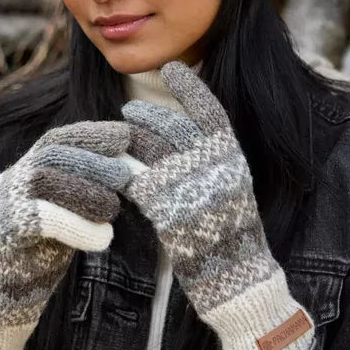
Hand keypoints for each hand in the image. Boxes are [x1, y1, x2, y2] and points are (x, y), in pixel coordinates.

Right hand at [0, 120, 131, 349]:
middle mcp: (4, 185)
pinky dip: (78, 225)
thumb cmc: (38, 260)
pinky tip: (104, 238)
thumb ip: (79, 193)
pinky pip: (41, 219)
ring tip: (114, 208)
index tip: (124, 136)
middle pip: (49, 155)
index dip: (89, 136)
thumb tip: (127, 168)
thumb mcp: (61, 218)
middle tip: (125, 174)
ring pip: (42, 180)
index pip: (54, 141)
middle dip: (92, 160)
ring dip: (86, 191)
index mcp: (17, 174)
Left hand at [119, 60, 314, 349]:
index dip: (190, 87)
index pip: (209, 109)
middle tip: (130, 112)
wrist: (238, 279)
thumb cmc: (234, 238)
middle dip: (146, 115)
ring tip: (118, 137)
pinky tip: (111, 171)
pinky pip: (132, 178)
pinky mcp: (163, 206)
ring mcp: (187, 183)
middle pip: (169, 124)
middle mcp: (211, 163)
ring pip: (146, 147)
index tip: (172, 69)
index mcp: (232, 156)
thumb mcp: (233, 188)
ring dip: (127, 139)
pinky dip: (120, 172)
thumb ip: (213, 161)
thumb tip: (187, 137)